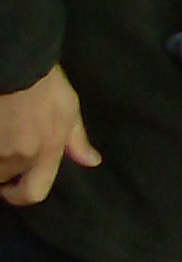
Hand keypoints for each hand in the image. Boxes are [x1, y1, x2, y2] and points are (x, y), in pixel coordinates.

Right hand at [0, 63, 99, 205]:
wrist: (16, 65)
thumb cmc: (45, 85)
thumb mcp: (69, 110)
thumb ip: (76, 141)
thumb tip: (91, 162)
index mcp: (45, 153)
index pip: (33, 193)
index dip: (19, 196)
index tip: (10, 188)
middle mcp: (17, 155)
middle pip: (2, 178)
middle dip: (2, 169)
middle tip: (4, 147)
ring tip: (0, 132)